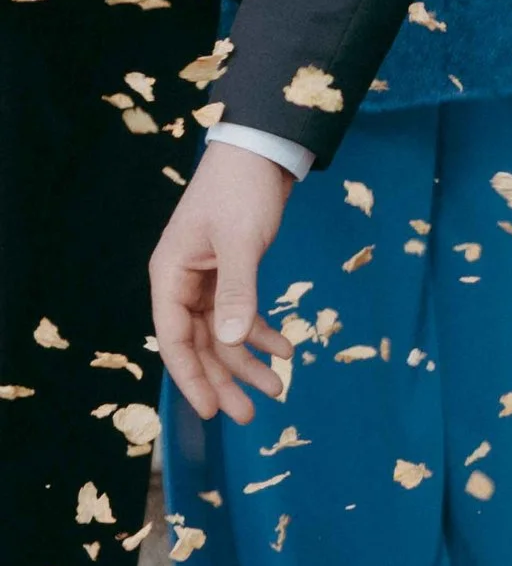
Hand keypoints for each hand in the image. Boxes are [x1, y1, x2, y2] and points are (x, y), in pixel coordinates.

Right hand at [152, 146, 293, 423]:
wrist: (260, 151)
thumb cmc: (242, 190)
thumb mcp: (241, 241)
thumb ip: (237, 291)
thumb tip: (231, 340)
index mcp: (170, 276)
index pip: (174, 339)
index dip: (192, 377)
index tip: (212, 410)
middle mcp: (182, 282)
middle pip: (198, 344)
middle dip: (224, 379)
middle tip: (250, 414)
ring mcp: (206, 279)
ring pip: (221, 334)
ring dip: (247, 361)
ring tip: (278, 389)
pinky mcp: (231, 273)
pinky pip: (241, 313)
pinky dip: (262, 333)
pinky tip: (286, 350)